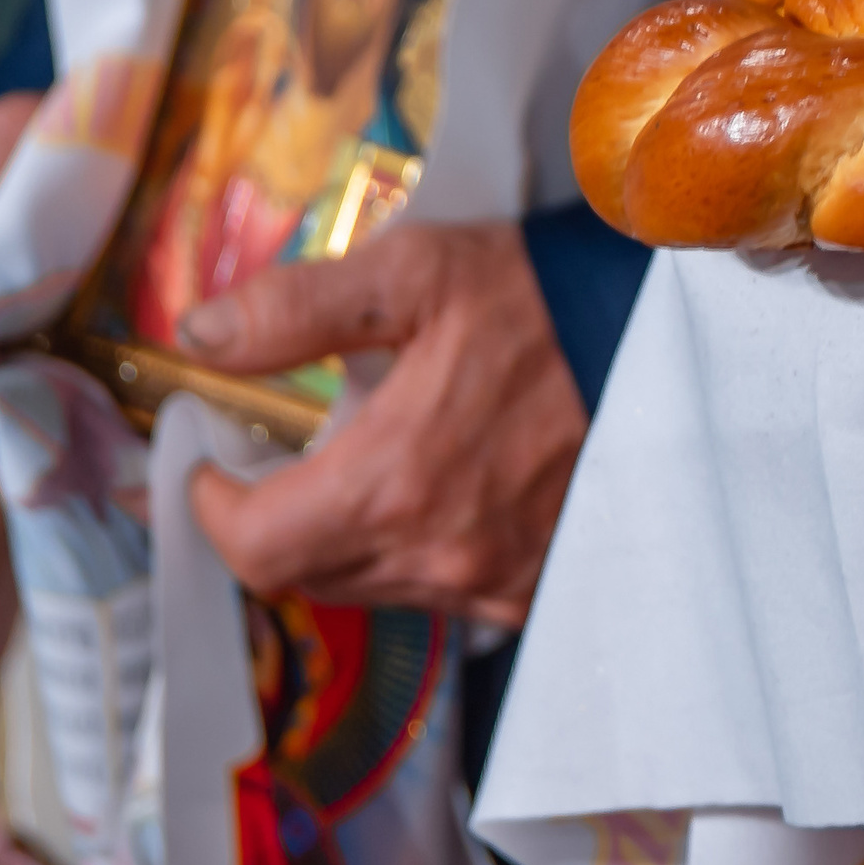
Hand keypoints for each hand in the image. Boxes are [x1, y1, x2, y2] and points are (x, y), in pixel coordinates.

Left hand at [180, 221, 585, 626]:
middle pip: (305, 576)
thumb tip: (200, 336)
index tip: (215, 465)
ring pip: (371, 586)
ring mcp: (492, 578)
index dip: (214, 510)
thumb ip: (294, 310)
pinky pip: (443, 593)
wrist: (663, 336)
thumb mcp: (414, 272)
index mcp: (392, 481)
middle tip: (281, 457)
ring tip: (365, 465)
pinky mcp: (534, 584)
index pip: (255, 549)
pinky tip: (436, 492)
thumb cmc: (539, 298)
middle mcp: (438, 551)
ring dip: (344, 537)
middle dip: (273, 520)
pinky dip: (414, 553)